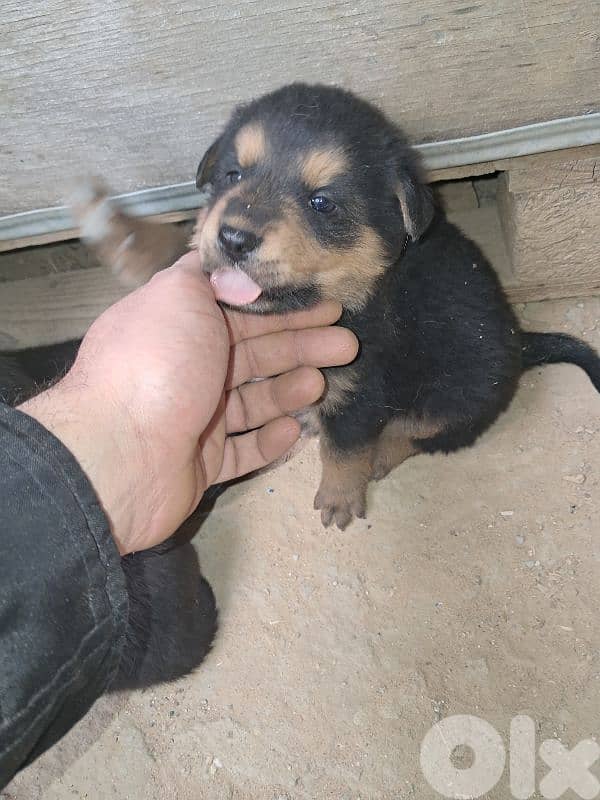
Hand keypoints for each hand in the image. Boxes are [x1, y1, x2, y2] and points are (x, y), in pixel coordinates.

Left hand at [21, 252, 357, 554]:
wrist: (117, 455)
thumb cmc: (155, 365)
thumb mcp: (177, 295)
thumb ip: (206, 276)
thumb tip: (234, 272)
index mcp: (177, 325)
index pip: (239, 311)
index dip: (283, 308)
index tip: (327, 306)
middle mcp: (184, 368)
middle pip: (253, 354)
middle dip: (300, 346)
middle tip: (346, 345)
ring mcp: (191, 419)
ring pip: (251, 402)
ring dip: (289, 391)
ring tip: (320, 384)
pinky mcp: (199, 463)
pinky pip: (241, 449)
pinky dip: (267, 441)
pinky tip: (293, 431)